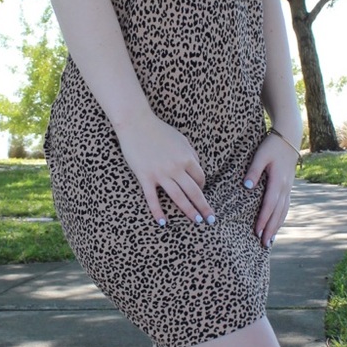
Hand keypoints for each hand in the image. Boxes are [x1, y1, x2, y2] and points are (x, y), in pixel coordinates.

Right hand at [115, 111, 214, 225]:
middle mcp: (176, 167)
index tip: (201, 193)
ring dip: (189, 211)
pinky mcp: (145, 177)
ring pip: (178, 197)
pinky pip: (153, 199)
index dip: (203, 187)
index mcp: (187, 157)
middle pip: (194, 191)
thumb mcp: (181, 139)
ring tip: (196, 221)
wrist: (136, 123)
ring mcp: (161, 174)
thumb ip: (190, 154)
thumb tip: (197, 168)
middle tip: (210, 219)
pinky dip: (158, 212)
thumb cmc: (158, 130)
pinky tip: (163, 223)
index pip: (200, 178)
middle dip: (204, 206)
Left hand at [244, 132, 296, 245]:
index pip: (269, 204)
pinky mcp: (288, 186)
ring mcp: (288, 187)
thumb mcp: (260, 155)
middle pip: (277, 213)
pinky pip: (285, 206)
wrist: (289, 137)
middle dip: (270, 229)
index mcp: (277, 181)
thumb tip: (246, 187)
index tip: (257, 231)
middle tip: (264, 244)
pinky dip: (281, 218)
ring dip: (276, 226)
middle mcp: (285, 187)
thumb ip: (253, 171)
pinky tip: (276, 225)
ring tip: (270, 240)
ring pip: (283, 211)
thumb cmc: (272, 145)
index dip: (263, 219)